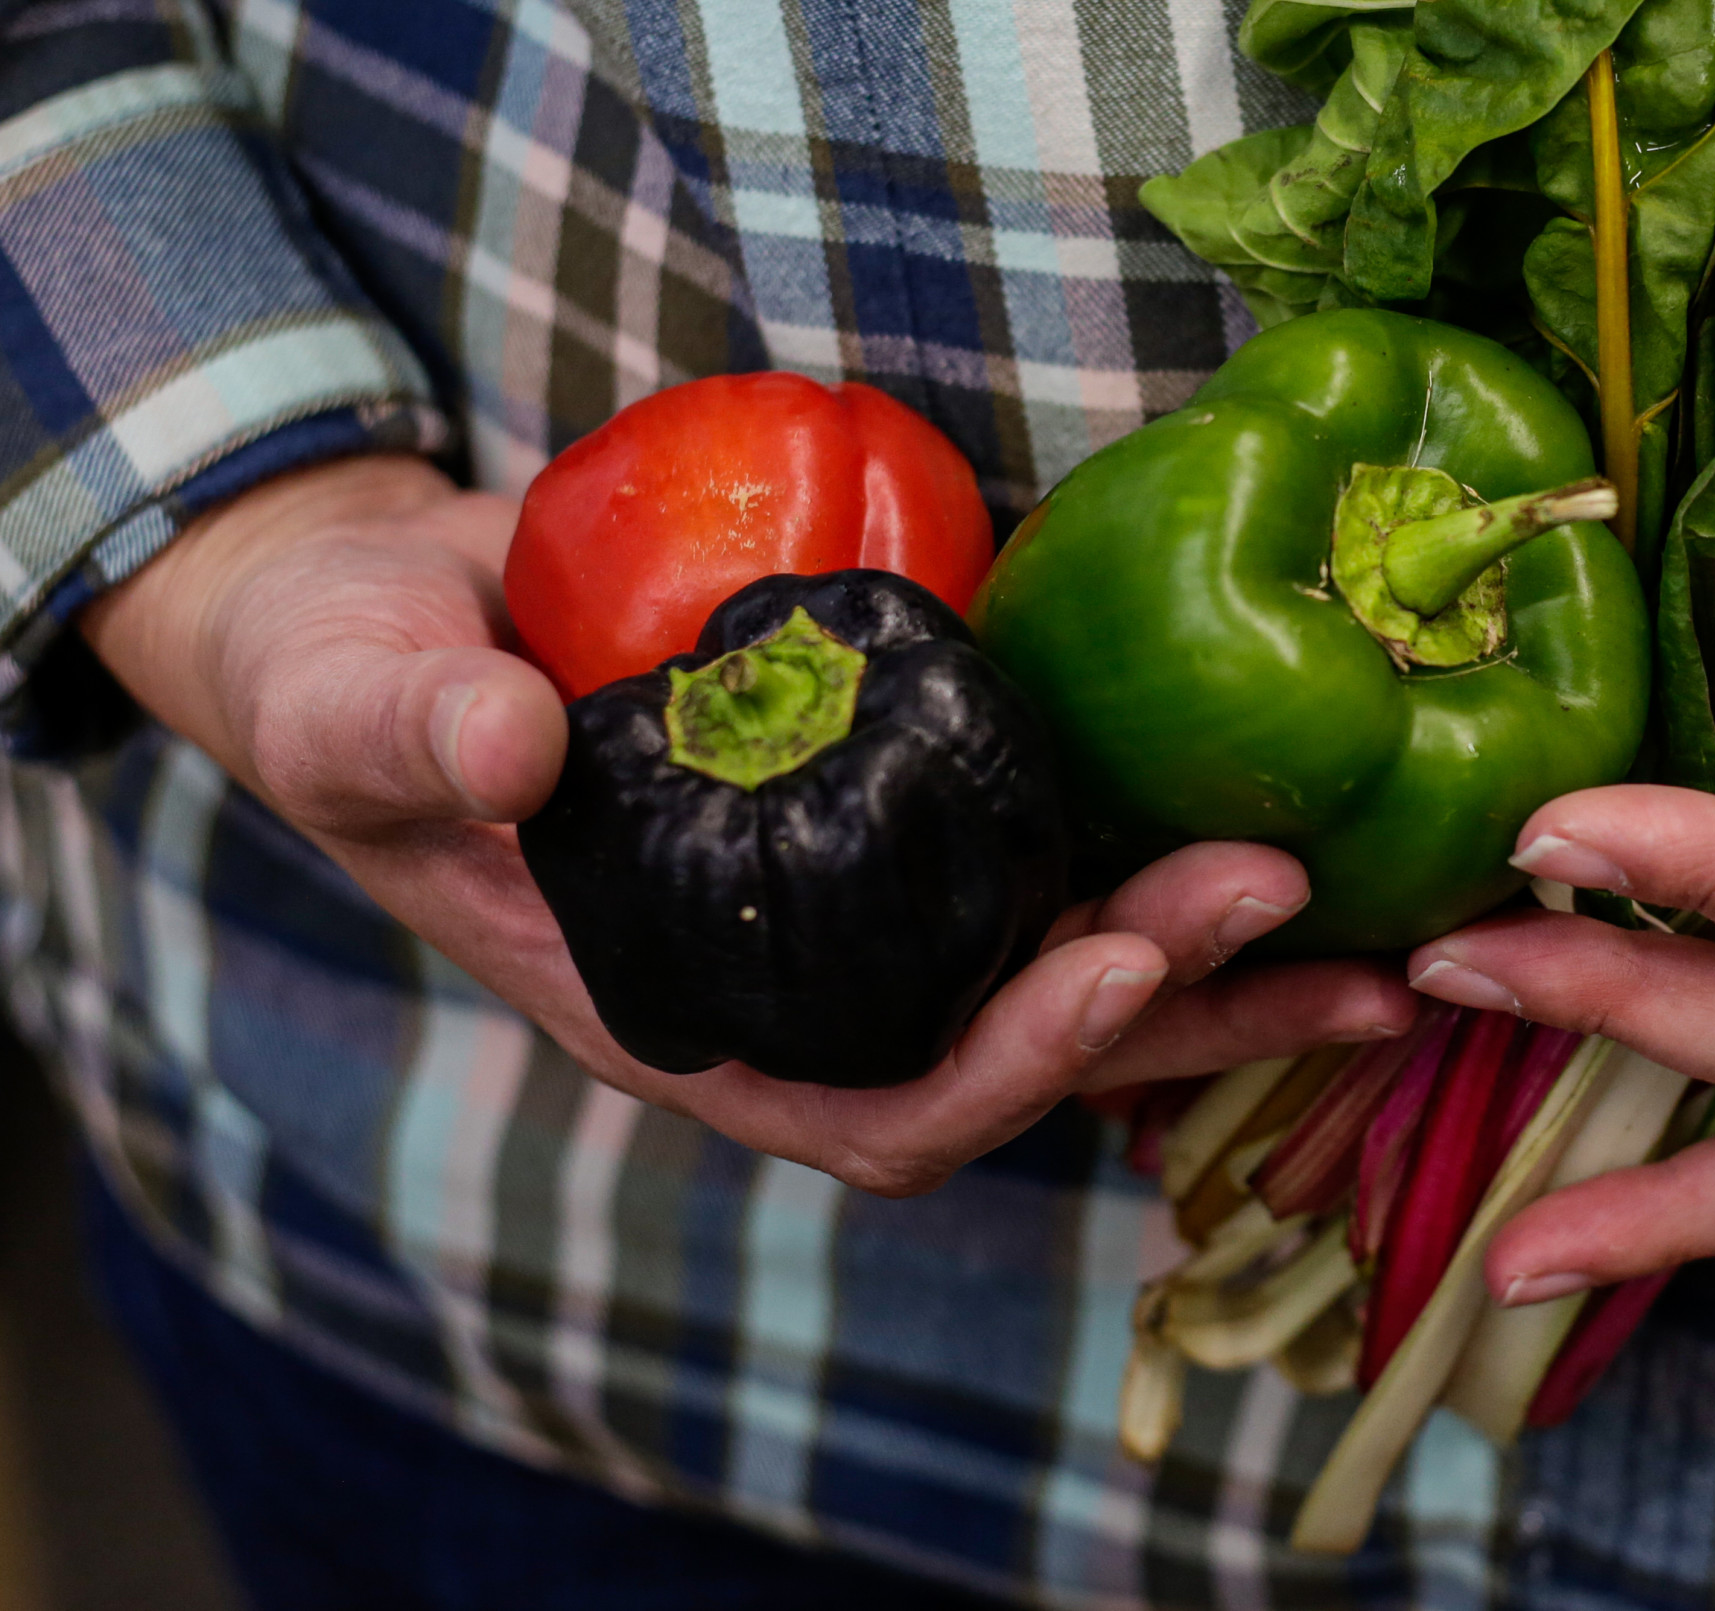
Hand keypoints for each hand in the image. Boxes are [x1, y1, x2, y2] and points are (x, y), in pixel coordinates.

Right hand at [82, 457, 1413, 1194]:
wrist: (397, 607)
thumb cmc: (350, 678)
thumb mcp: (348, 701)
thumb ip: (404, 733)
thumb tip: (499, 744)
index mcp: (691, 1015)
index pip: (870, 1106)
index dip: (999, 1073)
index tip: (1107, 980)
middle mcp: (804, 979)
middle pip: (1020, 1047)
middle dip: (1171, 1008)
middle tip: (1308, 916)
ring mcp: (866, 890)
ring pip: (1069, 960)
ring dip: (1219, 955)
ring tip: (1366, 919)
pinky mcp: (904, 790)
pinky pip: (1054, 844)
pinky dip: (1160, 837)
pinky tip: (1275, 791)